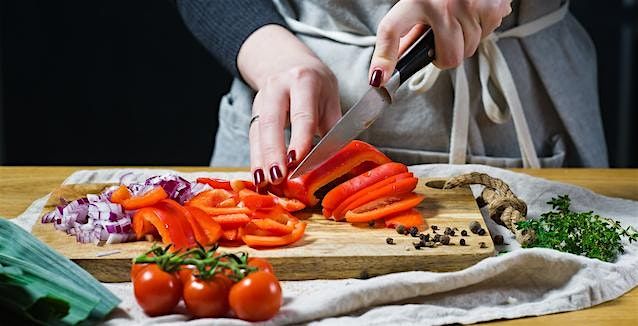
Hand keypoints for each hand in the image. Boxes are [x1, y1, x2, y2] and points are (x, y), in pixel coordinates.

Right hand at [238, 25, 341, 189]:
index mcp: (303, 81)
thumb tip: (338, 158)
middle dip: (273, 152)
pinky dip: (255, 159)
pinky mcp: (253, 113)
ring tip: (264, 182)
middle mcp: (277, 88)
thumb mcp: (330, 97)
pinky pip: (252, 137)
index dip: (299, 138)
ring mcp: (261, 100)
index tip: (297, 160)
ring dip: (260, 159)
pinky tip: (258, 177)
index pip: (301, 113)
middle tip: (278, 177)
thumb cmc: (315, 84)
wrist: (286, 61)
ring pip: (258, 132)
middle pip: (272, 122)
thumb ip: (333, 126)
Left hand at [368, 0, 511, 85]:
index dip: (384, 59)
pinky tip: (473, 13)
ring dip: (466, 40)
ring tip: (459, 19)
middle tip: (444, 36)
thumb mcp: (417, 4)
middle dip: (447, 53)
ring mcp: (469, 6)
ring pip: (470, 49)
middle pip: (450, 58)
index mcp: (416, 0)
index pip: (391, 30)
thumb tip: (388, 69)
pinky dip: (482, 28)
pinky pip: (487, 35)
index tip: (379, 79)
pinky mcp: (492, 6)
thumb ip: (405, 35)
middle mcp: (443, 4)